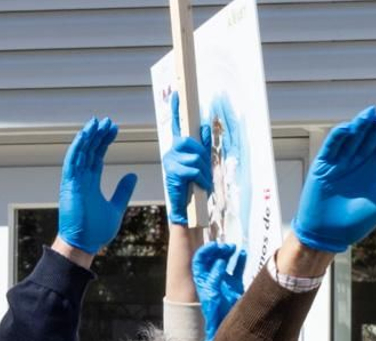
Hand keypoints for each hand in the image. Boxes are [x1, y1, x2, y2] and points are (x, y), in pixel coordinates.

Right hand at [58, 117, 137, 253]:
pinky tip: (84, 135)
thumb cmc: (97, 230)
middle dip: (98, 135)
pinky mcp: (69, 185)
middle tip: (108, 121)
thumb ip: (123, 190)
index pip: (97, 156)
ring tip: (97, 122)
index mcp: (91, 182)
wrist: (84, 244)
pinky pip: (72, 162)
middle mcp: (81, 178)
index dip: (104, 142)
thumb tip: (133, 175)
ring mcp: (74, 181)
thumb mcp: (116, 206)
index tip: (113, 129)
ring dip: (87, 137)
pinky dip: (77, 148)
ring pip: (80, 152)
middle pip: (89, 151)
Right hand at [164, 92, 211, 227]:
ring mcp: (170, 162)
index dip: (175, 109)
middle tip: (206, 171)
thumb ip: (203, 147)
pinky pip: (193, 170)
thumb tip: (205, 126)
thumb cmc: (194, 188)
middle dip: (203, 155)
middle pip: (190, 141)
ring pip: (194, 156)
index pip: (175, 125)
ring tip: (203, 183)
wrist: (187, 211)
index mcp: (177, 149)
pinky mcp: (172, 173)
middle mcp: (171, 152)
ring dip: (204, 171)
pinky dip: (202, 179)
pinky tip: (201, 187)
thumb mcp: (202, 165)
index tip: (177, 93)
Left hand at [192, 241, 244, 340]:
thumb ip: (215, 276)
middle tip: (225, 246)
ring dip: (228, 253)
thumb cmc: (214, 311)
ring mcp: (223, 279)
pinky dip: (240, 261)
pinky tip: (242, 254)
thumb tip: (220, 261)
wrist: (225, 323)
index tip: (215, 245)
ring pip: (225, 261)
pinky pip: (237, 269)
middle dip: (219, 250)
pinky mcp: (234, 284)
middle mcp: (211, 277)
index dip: (206, 251)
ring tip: (233, 247)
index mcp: (202, 278)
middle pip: (213, 258)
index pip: (201, 260)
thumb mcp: (213, 293)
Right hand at [292, 101, 375, 252]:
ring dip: (360, 126)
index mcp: (372, 170)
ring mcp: (339, 163)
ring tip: (371, 114)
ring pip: (352, 138)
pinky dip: (338, 137)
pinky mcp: (323, 167)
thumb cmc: (353, 225)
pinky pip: (331, 148)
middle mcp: (357, 163)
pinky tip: (349, 128)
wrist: (327, 237)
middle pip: (369, 137)